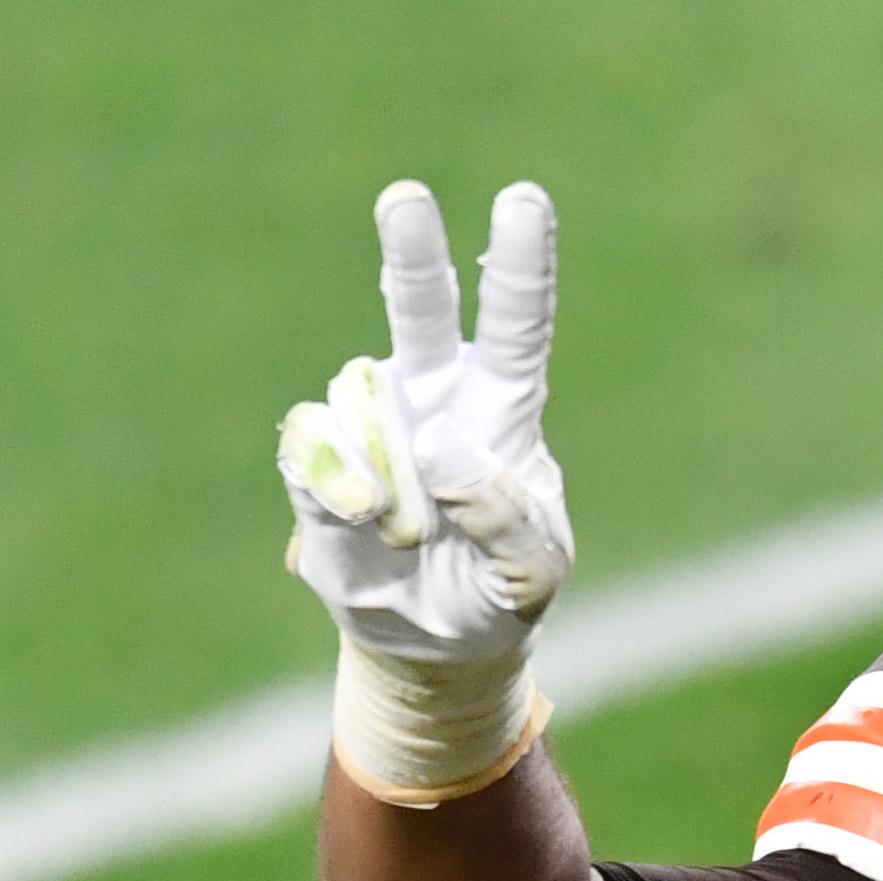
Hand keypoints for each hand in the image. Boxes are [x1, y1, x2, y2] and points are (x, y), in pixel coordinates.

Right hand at [278, 180, 574, 798]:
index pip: (518, 327)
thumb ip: (508, 522)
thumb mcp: (531, 577)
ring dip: (390, 472)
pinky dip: (341, 487)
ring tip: (413, 533)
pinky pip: (314, 447)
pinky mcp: (319, 461)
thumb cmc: (500, 597)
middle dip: (412, 253)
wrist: (433, 643)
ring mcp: (372, 424)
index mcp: (502, 412)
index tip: (523, 201)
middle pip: (422, 311)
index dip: (520, 265)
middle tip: (407, 198)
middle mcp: (434, 398)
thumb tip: (450, 455)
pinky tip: (370, 524)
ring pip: (361, 399)